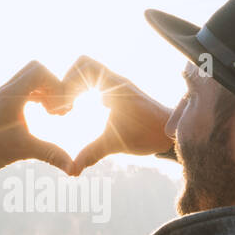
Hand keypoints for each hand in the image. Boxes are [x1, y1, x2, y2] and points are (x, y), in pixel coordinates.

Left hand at [0, 61, 79, 172]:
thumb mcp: (24, 150)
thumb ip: (52, 155)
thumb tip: (75, 170)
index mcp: (11, 94)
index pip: (40, 70)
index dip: (56, 86)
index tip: (59, 110)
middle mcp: (5, 91)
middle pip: (35, 71)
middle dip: (52, 87)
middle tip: (57, 110)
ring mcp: (1, 98)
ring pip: (28, 82)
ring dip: (43, 93)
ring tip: (51, 115)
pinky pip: (21, 92)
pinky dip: (34, 99)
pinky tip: (39, 118)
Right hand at [63, 56, 173, 175]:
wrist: (170, 132)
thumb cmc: (148, 134)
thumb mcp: (116, 144)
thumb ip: (92, 153)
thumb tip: (71, 170)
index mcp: (115, 86)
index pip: (85, 65)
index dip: (68, 81)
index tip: (68, 106)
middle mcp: (116, 81)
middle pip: (83, 65)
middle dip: (67, 83)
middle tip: (64, 108)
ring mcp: (117, 86)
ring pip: (89, 73)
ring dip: (75, 87)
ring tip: (69, 110)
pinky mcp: (118, 93)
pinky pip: (96, 82)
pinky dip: (84, 91)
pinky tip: (80, 110)